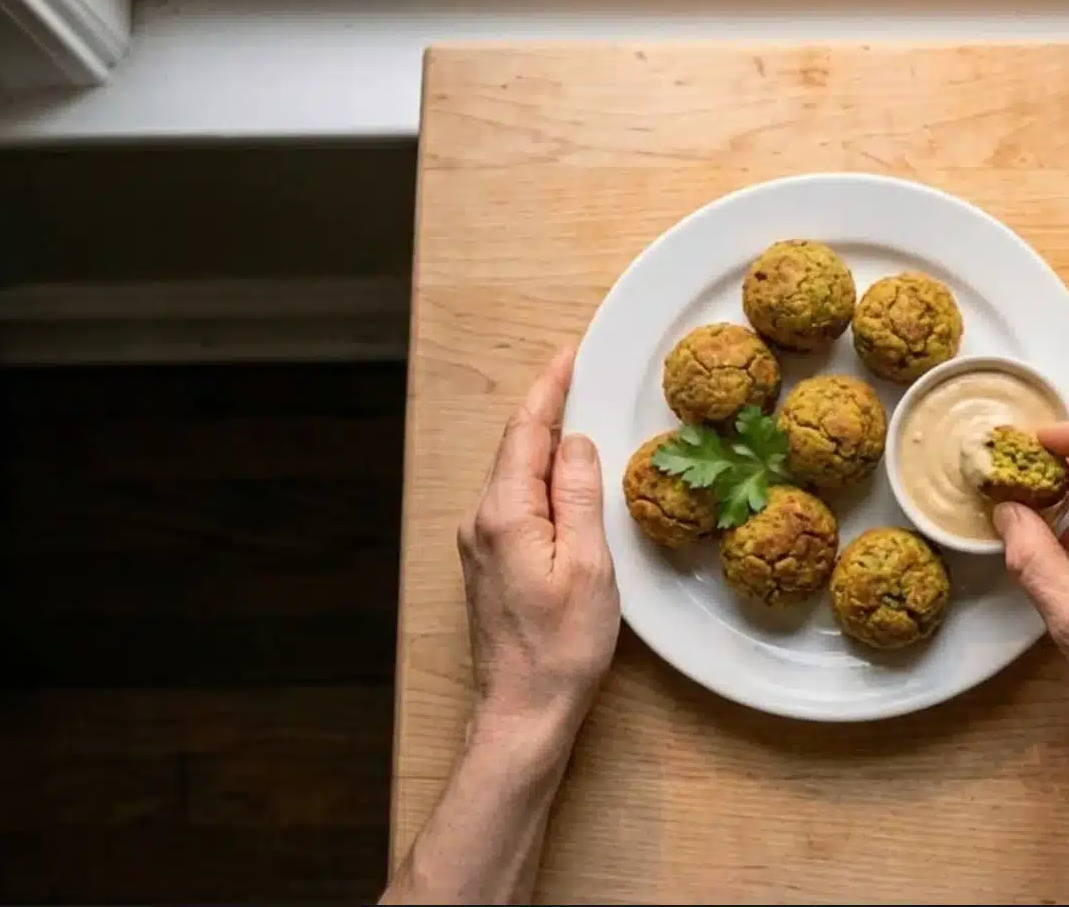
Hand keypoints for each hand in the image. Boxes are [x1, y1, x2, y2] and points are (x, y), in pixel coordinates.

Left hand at [456, 347, 619, 744]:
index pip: (525, 432)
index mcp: (504, 514)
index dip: (549, 389)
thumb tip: (577, 443)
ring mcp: (480, 544)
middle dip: (547, 410)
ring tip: (582, 420)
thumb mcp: (588, 565)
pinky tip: (566, 481)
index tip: (569, 356)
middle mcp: (481, 521)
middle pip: (515, 449)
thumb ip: (580, 496)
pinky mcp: (489, 563)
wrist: (523, 711)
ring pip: (515, 476)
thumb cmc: (561, 647)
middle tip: (580, 376)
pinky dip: (541, 480)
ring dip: (546, 446)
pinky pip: (515, 503)